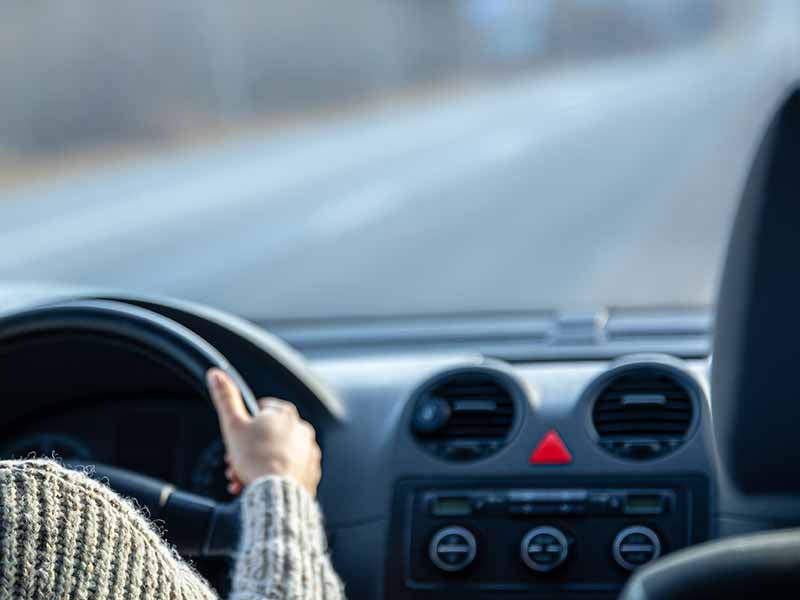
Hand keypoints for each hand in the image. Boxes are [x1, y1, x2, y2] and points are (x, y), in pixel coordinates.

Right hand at [206, 368, 321, 496]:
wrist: (276, 493)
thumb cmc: (256, 459)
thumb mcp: (233, 425)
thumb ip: (225, 398)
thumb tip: (216, 374)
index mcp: (285, 414)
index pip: (262, 410)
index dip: (245, 425)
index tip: (238, 439)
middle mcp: (302, 429)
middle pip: (269, 436)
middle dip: (249, 449)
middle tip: (236, 463)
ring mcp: (309, 451)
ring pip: (278, 454)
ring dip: (259, 464)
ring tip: (245, 478)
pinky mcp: (311, 471)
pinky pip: (290, 471)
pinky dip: (275, 476)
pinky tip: (262, 484)